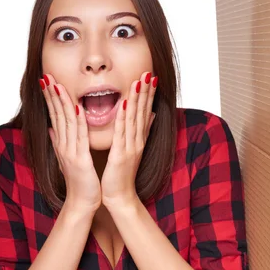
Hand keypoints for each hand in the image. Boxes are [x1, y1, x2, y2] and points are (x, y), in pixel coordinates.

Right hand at [40, 73, 101, 211]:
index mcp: (62, 144)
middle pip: (56, 115)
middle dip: (51, 94)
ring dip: (62, 102)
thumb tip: (52, 130)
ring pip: (65, 121)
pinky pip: (79, 136)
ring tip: (56, 84)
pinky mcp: (80, 159)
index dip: (50, 98)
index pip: (54, 116)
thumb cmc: (80, 182)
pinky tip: (77, 107)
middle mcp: (63, 145)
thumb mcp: (68, 159)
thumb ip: (60, 143)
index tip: (47, 80)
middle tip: (46, 75)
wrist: (82, 203)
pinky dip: (79, 121)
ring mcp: (70, 151)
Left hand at [101, 71, 157, 207]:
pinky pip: (123, 132)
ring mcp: (131, 147)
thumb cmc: (121, 175)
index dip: (148, 94)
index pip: (145, 112)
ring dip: (138, 98)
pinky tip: (126, 102)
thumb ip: (141, 132)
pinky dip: (124, 116)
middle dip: (146, 91)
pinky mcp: (121, 154)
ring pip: (135, 118)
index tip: (150, 77)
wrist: (119, 197)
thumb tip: (150, 115)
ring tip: (140, 80)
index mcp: (138, 139)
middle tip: (148, 72)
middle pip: (143, 111)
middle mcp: (137, 140)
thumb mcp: (131, 150)